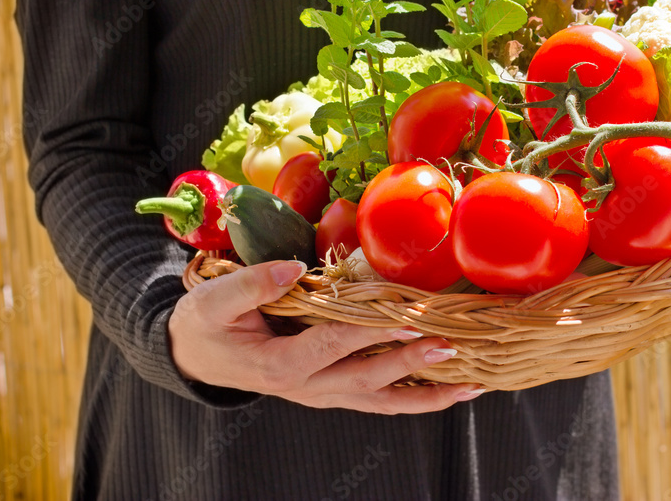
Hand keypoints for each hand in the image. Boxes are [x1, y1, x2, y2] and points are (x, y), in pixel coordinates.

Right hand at [167, 260, 483, 412]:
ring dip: (428, 396)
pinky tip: (451, 389)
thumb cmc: (205, 324)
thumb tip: (295, 268)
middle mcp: (308, 388)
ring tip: (473, 385)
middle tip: (451, 345)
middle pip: (367, 379)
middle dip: (412, 364)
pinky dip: (417, 398)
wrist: (197, 356)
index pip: (332, 345)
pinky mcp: (334, 390)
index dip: (370, 332)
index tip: (407, 320)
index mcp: (279, 365)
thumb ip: (252, 284)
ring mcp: (324, 394)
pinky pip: (380, 399)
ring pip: (382, 401)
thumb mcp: (213, 301)